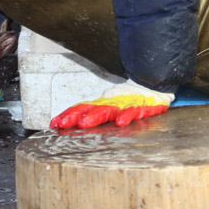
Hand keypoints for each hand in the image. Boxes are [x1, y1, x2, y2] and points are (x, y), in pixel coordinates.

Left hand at [50, 81, 174, 129]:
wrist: (153, 85)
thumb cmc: (131, 98)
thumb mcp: (111, 105)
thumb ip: (96, 112)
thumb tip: (76, 121)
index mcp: (103, 103)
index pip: (82, 107)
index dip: (68, 114)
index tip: (55, 122)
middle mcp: (111, 102)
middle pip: (90, 108)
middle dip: (75, 115)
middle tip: (62, 123)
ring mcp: (125, 104)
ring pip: (108, 109)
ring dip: (95, 116)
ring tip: (84, 123)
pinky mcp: (141, 107)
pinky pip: (133, 111)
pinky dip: (127, 116)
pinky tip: (120, 122)